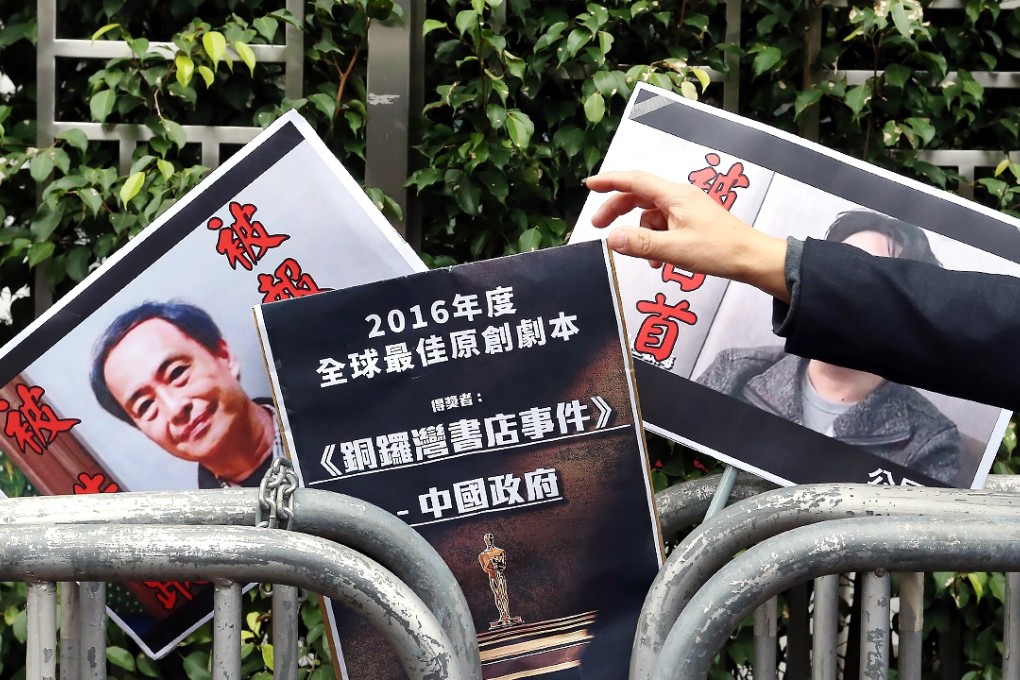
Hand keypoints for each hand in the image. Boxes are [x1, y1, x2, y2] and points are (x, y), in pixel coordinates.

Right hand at [584, 170, 789, 300]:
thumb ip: (641, 244)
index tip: (589, 185)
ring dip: (638, 232)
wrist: (752, 259)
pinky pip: (663, 226)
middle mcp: (679, 197)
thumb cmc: (719, 250)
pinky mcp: (691, 222)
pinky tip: (656, 261)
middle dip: (616, 209)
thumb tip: (612, 239)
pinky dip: (653, 239)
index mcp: (674, 196)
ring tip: (636, 255)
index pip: (634, 180)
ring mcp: (686, 209)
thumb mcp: (675, 250)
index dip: (610, 181)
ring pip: (650, 213)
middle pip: (639, 195)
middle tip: (598, 227)